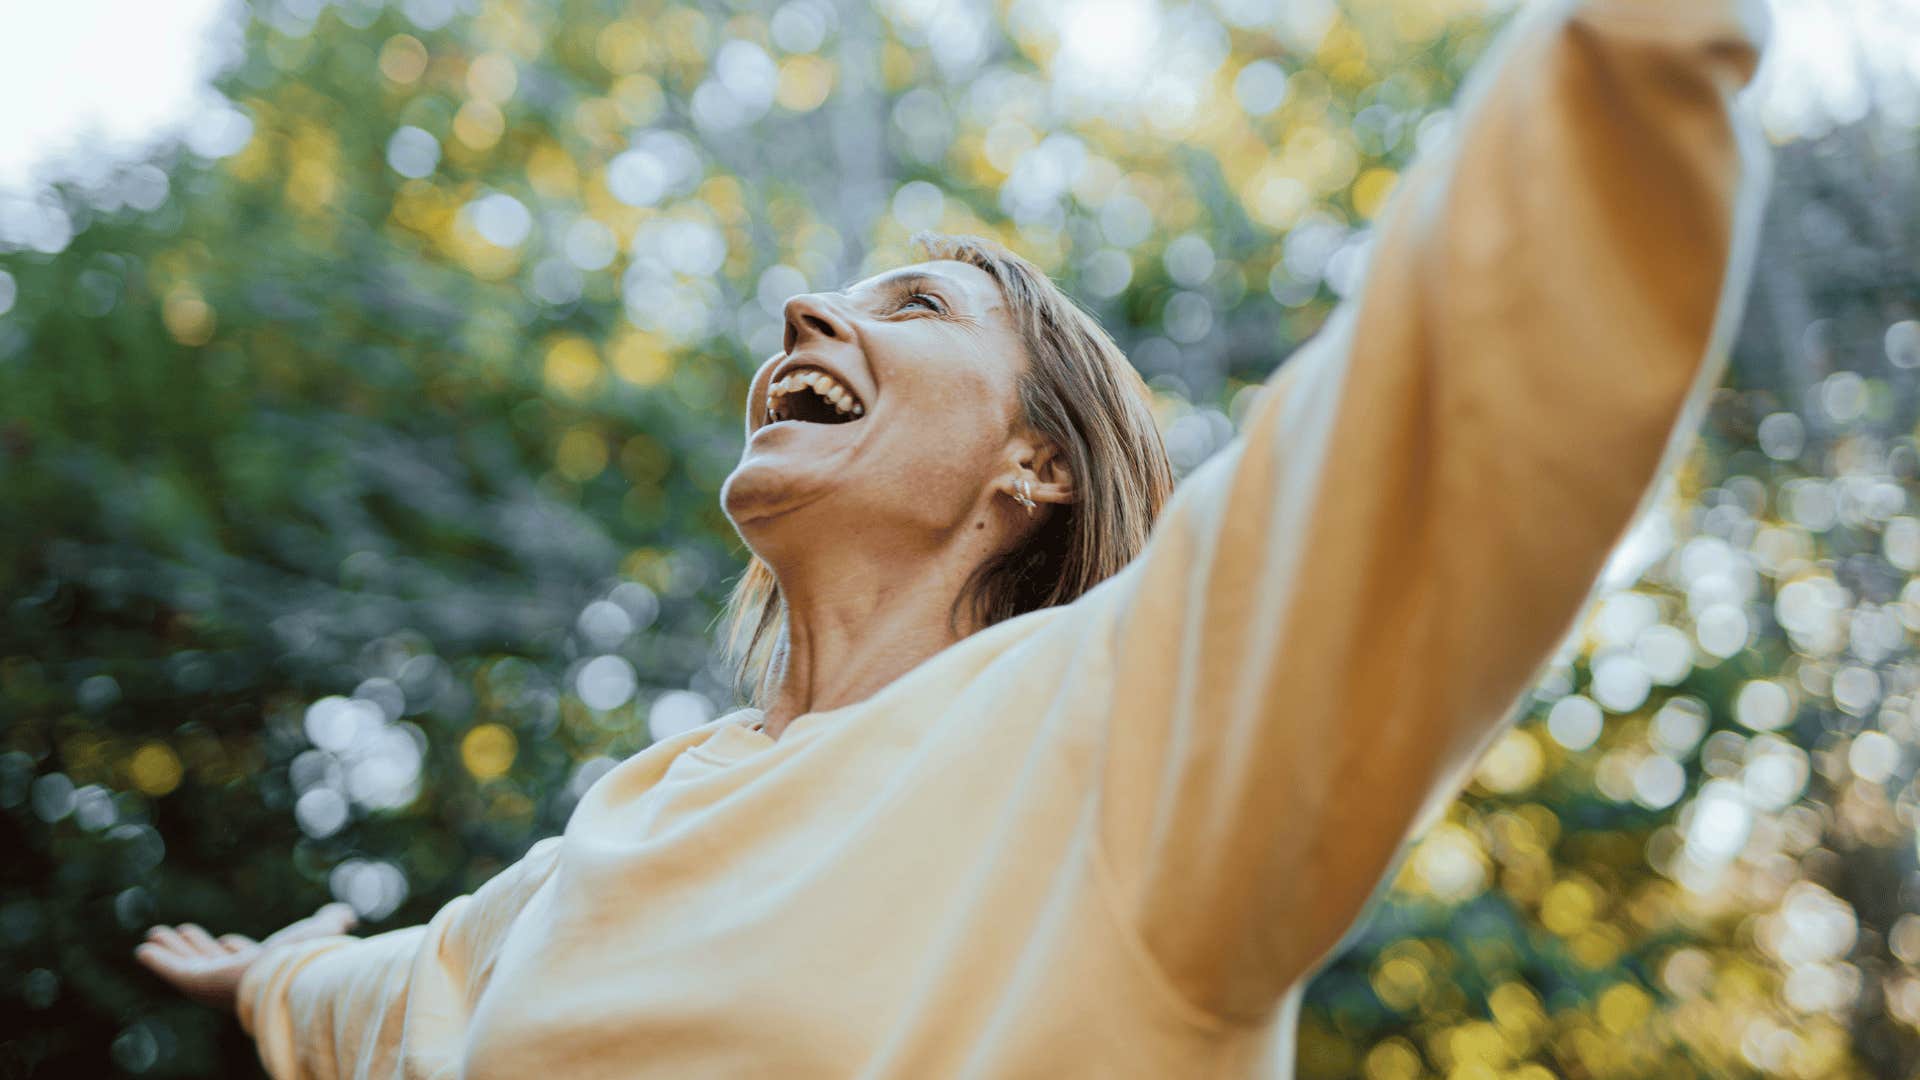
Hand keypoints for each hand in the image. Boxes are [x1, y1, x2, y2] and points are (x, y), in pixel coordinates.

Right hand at [135, 902, 359, 1013]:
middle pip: (210, 963)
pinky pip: (171, 971)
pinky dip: (157, 960)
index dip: (234, 949)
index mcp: (262, 969)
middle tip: (184, 932)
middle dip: (196, 948)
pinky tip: (143, 948)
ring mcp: (213, 982)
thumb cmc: (309, 959)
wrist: (290, 978)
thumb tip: (347, 913)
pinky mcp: (197, 983)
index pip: (244, 959)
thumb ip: (332, 921)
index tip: (227, 940)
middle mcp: (235, 977)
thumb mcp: (322, 932)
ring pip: (187, 966)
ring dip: (171, 951)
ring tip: (155, 934)